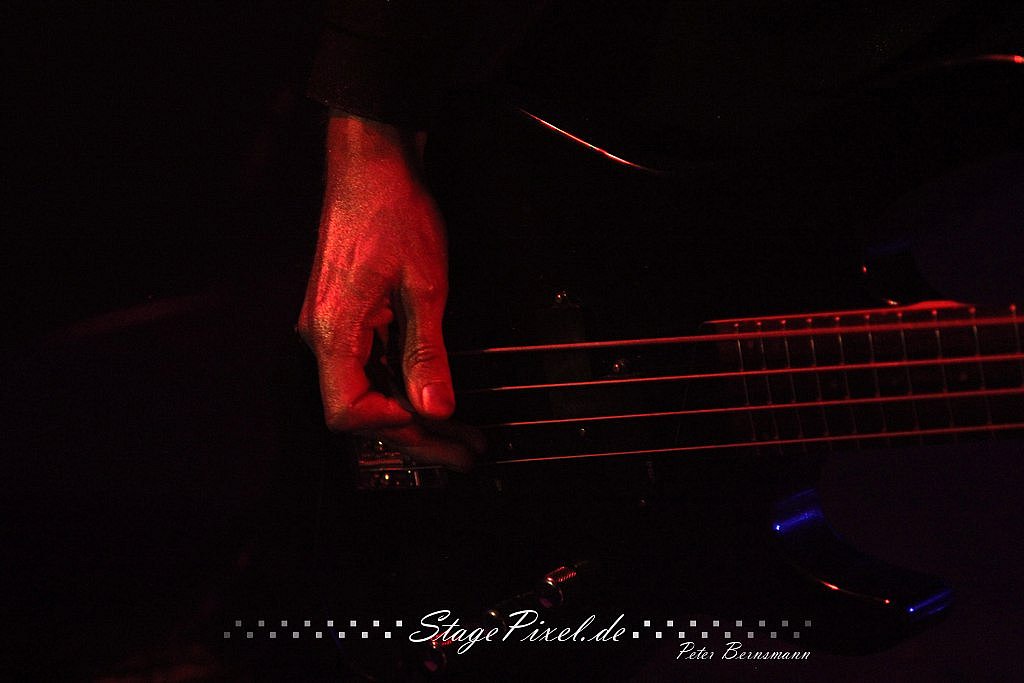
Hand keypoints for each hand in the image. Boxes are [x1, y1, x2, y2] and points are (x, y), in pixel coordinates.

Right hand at [297, 114, 481, 468]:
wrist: (372, 165)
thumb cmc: (393, 211)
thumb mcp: (424, 285)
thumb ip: (427, 352)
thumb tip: (436, 408)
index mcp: (333, 330)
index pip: (347, 411)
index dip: (393, 428)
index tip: (436, 429)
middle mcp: (323, 335)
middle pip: (360, 408)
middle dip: (414, 435)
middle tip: (463, 452)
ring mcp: (333, 327)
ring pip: (369, 390)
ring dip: (413, 413)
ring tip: (462, 433)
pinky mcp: (346, 318)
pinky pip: (371, 366)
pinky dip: (403, 385)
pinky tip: (435, 397)